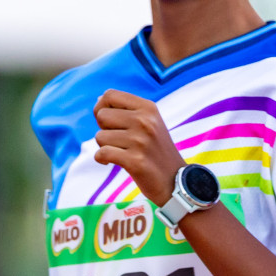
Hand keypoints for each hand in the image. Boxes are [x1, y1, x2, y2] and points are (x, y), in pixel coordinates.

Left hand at [93, 90, 185, 205]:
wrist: (175, 180)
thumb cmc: (156, 151)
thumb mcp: (150, 123)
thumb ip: (127, 110)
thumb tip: (99, 98)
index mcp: (149, 108)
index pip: (110, 95)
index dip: (101, 107)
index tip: (110, 122)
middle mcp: (146, 121)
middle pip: (101, 115)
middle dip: (104, 129)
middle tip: (120, 140)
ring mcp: (141, 141)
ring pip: (99, 136)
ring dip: (105, 146)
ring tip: (123, 152)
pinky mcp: (135, 161)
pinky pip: (102, 153)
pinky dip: (102, 159)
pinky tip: (112, 162)